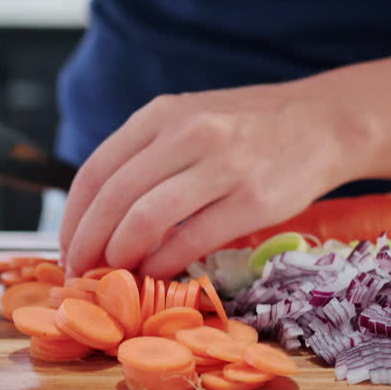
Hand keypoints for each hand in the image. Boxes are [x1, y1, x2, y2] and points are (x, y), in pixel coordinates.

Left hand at [58, 82, 372, 277]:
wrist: (324, 122)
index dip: (73, 218)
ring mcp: (222, 165)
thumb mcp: (190, 120)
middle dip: (89, 245)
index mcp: (162, 115)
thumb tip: (98, 216)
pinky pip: (193, 238)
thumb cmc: (248, 129)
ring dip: (121, 256)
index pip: (96, 171)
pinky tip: (158, 273)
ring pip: (146, 218)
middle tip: (82, 274)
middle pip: (114, 198)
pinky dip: (165, 263)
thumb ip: (147, 156)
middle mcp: (188, 133)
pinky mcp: (254, 199)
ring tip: (116, 275)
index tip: (66, 250)